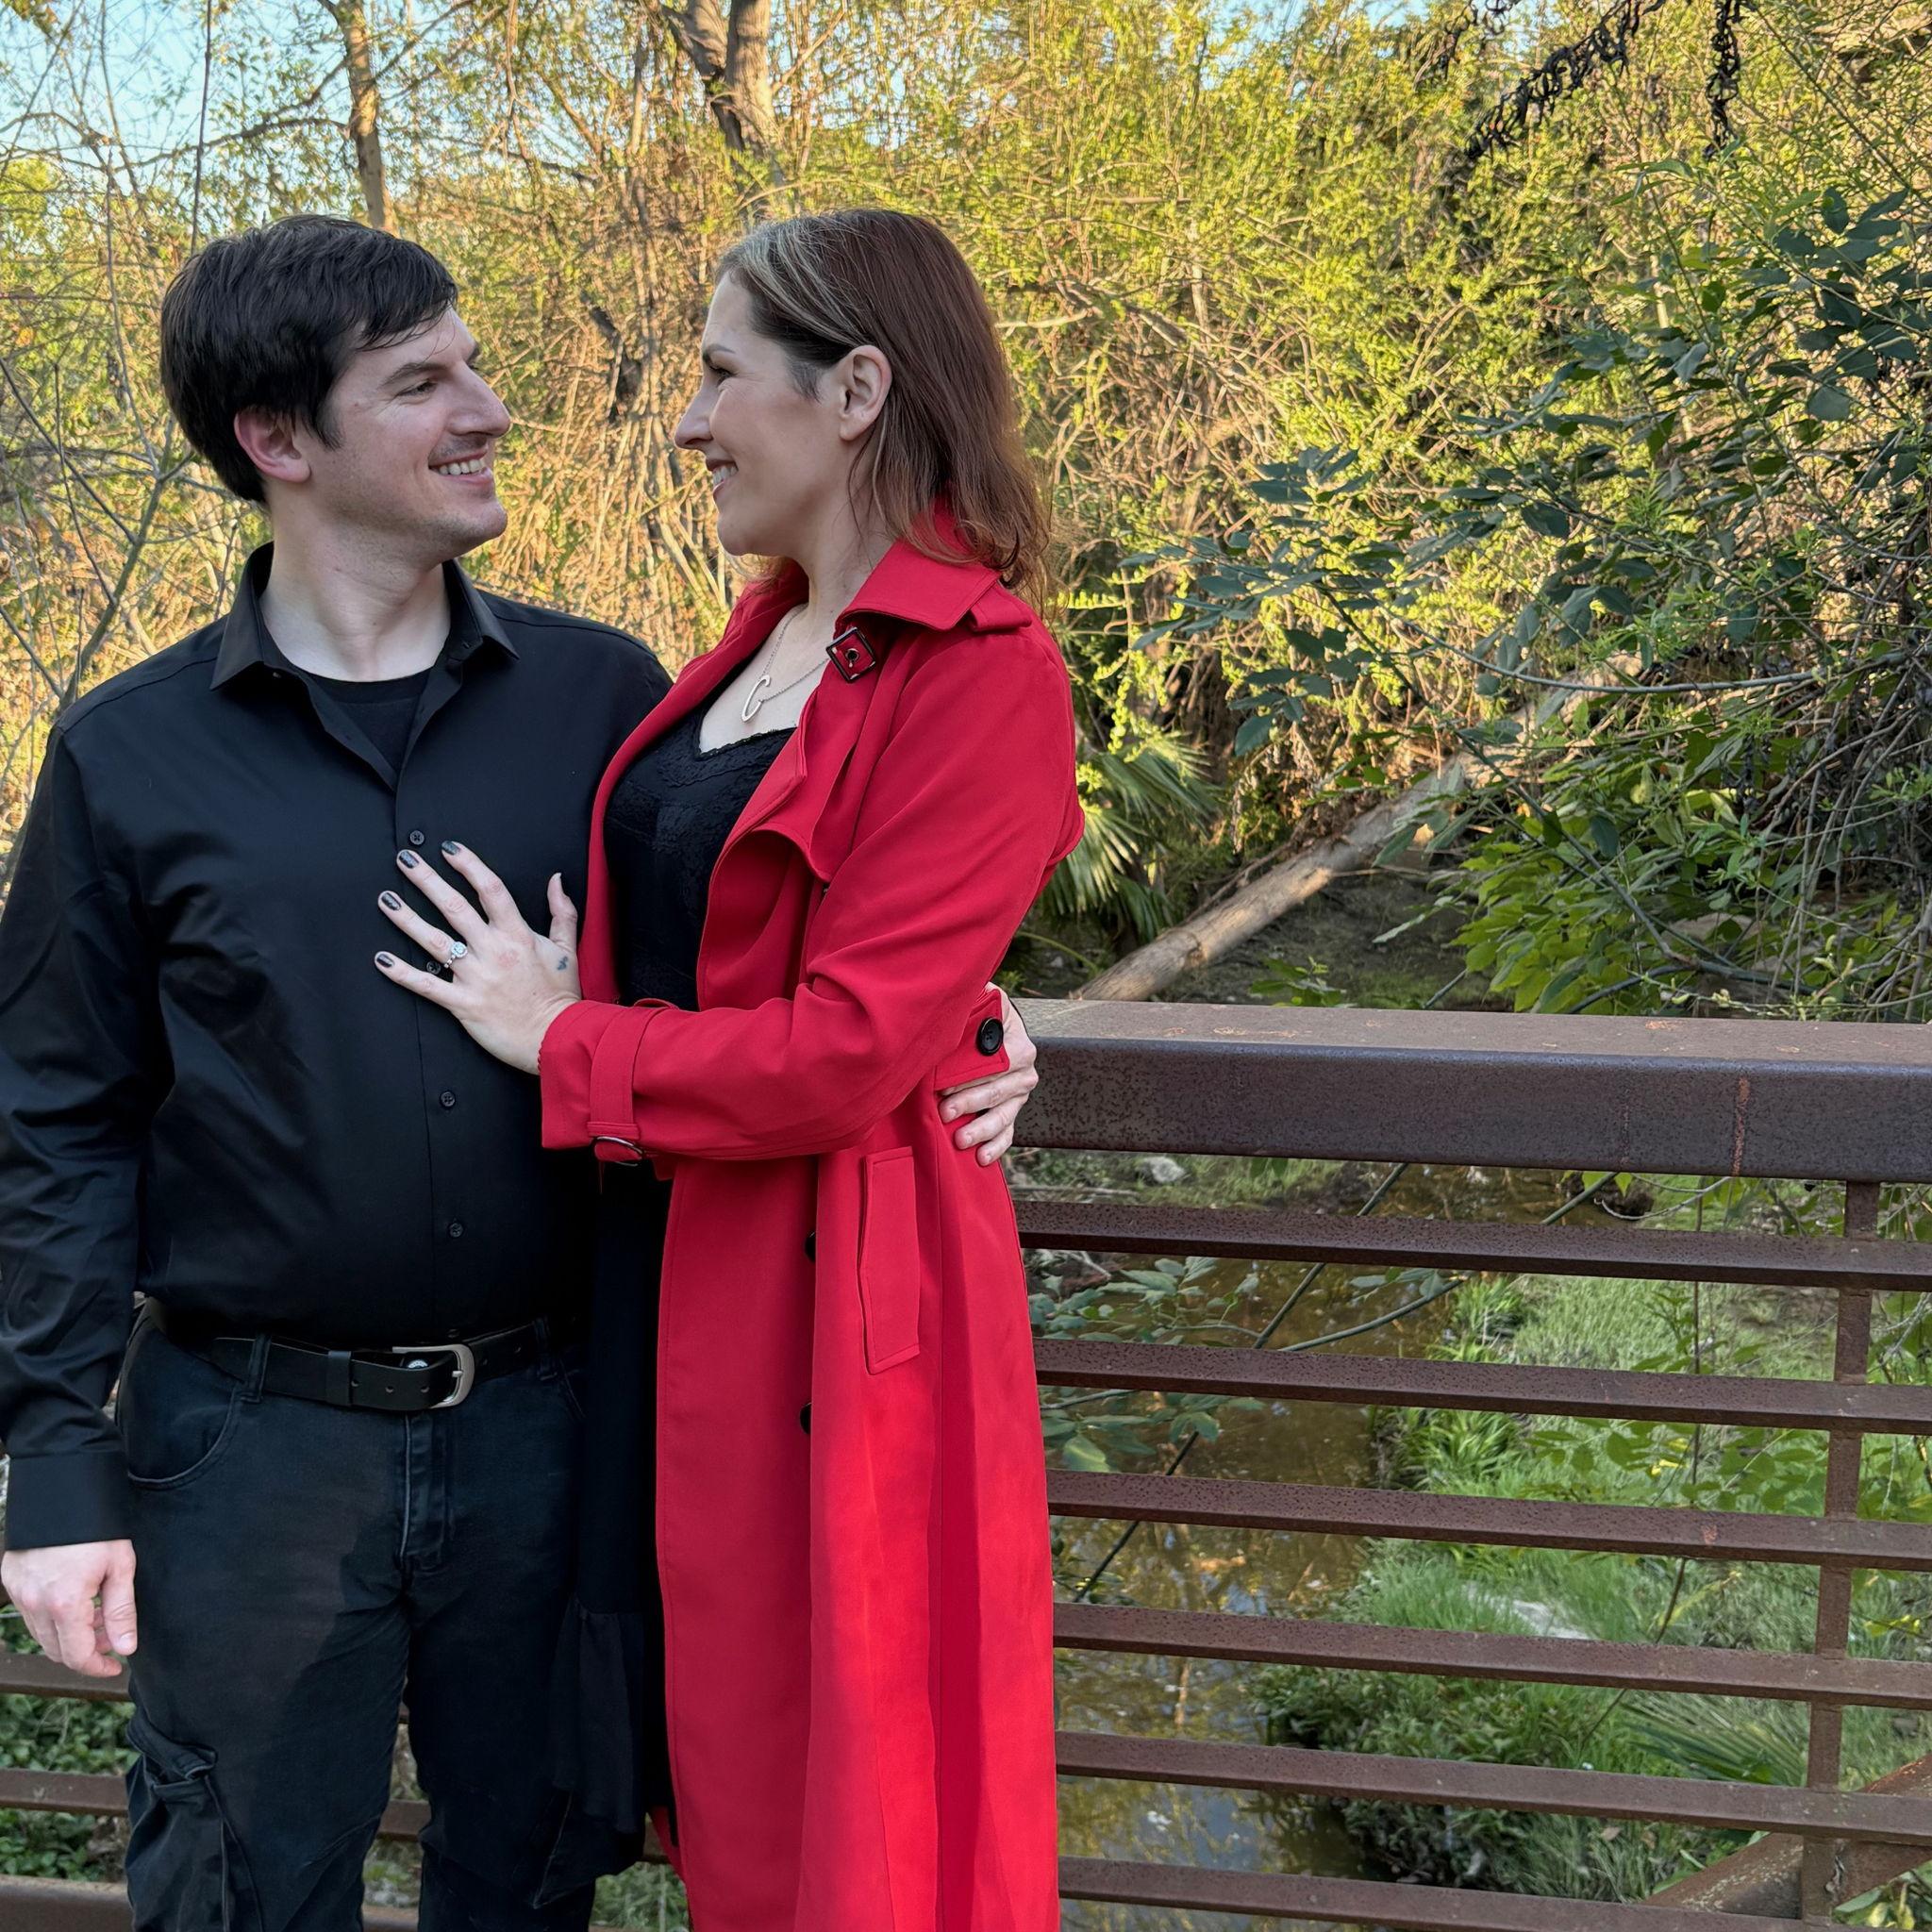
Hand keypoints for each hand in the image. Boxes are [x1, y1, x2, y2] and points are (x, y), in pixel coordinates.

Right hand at [2, 1540, 137, 1678]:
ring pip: (43, 1634)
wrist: (63, 1493)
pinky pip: (31, 1614)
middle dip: (87, 1650)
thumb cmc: (97, 1528)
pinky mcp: (11, 1580)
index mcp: (64, 1604)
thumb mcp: (120, 1567)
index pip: (77, 1656)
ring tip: (98, 1613)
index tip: (116, 1667)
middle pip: (58, 1650)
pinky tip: (76, 1599)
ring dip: (70, 1634)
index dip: (98, 1668)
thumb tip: (126, 1649)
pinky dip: (53, 1617)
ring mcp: (18, 1593)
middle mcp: (34, 1604)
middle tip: (112, 1634)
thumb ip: (121, 1612)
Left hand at [374, 843, 580, 1074]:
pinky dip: (402, 973)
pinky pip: (427, 986)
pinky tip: (382, 959)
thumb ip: (562, 911)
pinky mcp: (463, 1004)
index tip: (449, 848)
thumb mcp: (566, 949)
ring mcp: (476, 977)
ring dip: (407, 919)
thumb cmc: (560, 996)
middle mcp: (494, 951)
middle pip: (454, 907)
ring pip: (434, 941)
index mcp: (518, 935)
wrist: (556, 1039)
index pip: (490, 890)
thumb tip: (556, 880)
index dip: (469, 865)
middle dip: (426, 880)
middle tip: (405, 860)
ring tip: (386, 900)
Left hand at [939, 987, 1037, 1165]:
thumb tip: (963, 993)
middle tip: (944, 1111)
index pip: (996, 1062)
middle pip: (998, 1090)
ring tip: (960, 1140)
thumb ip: (974, 998)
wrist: (986, 1030)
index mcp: (1017, 1041)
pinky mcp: (1011, 1112)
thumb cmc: (977, 1015)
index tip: (945, 1084)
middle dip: (970, 1102)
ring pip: (1004, 1115)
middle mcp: (1024, 1069)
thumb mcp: (979, 1001)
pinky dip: (996, 1146)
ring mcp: (1019, 1094)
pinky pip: (1008, 1132)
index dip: (971, 1075)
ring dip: (982, 1129)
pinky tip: (982, 1158)